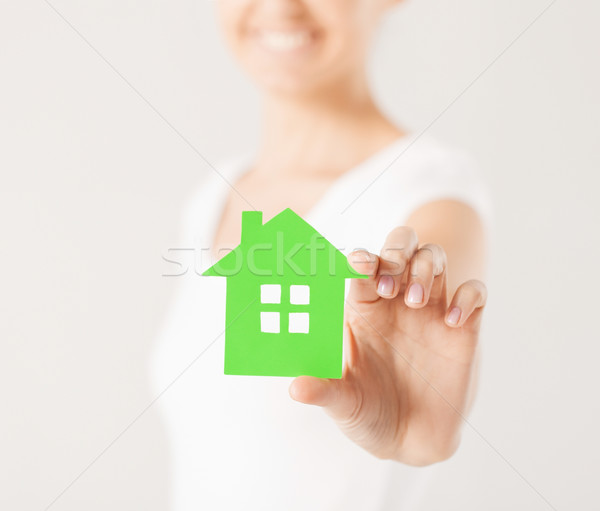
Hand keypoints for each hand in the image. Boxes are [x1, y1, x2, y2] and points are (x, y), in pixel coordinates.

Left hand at [289, 226, 486, 465]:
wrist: (410, 441)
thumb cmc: (368, 412)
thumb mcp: (343, 403)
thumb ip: (323, 390)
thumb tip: (294, 387)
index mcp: (364, 308)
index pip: (363, 267)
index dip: (362, 259)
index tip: (360, 265)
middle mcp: (396, 302)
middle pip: (401, 246)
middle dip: (397, 251)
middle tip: (390, 283)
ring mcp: (430, 312)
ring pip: (434, 257)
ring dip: (425, 267)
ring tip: (415, 301)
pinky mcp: (463, 329)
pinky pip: (475, 292)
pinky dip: (467, 296)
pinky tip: (452, 320)